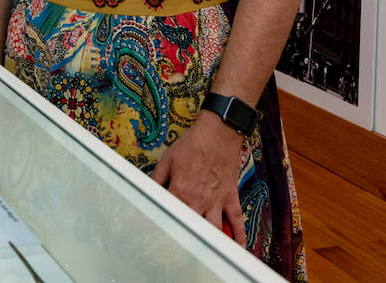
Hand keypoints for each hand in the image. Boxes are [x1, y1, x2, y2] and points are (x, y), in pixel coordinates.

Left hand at [152, 112, 247, 245]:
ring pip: (214, 229)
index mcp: (180, 191)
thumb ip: (156, 178)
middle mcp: (199, 200)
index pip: (169, 213)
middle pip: (192, 226)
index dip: (162, 222)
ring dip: (210, 241)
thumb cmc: (192, 144)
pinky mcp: (231, 197)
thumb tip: (146, 188)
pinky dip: (239, 235)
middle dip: (185, 238)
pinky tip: (238, 246)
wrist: (217, 133)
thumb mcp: (167, 159)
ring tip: (205, 252)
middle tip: (179, 250)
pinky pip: (237, 220)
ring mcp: (217, 201)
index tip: (158, 233)